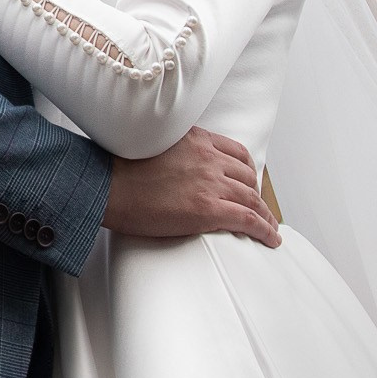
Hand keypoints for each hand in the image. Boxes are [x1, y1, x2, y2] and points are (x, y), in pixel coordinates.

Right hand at [102, 126, 280, 247]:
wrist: (105, 186)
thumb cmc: (117, 169)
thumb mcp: (151, 143)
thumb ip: (174, 149)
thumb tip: (177, 163)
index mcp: (195, 139)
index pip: (235, 152)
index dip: (247, 170)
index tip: (248, 181)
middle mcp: (208, 158)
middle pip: (247, 176)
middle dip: (255, 193)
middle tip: (257, 206)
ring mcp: (210, 184)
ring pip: (252, 199)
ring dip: (265, 214)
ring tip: (269, 226)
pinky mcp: (209, 210)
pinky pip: (248, 220)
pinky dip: (265, 230)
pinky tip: (270, 238)